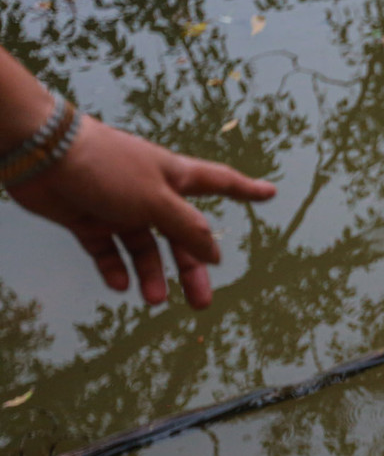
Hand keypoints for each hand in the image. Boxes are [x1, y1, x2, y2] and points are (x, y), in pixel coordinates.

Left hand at [6, 116, 275, 309]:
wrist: (41, 153)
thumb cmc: (107, 167)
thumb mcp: (158, 200)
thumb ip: (188, 228)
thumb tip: (213, 253)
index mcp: (175, 178)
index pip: (221, 183)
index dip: (246, 190)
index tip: (270, 193)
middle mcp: (151, 193)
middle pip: (181, 236)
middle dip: (191, 269)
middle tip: (201, 302)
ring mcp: (119, 207)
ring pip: (144, 249)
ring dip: (151, 275)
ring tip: (153, 301)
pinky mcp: (88, 219)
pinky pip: (108, 251)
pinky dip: (116, 269)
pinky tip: (120, 286)